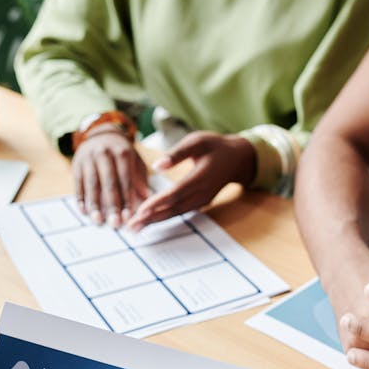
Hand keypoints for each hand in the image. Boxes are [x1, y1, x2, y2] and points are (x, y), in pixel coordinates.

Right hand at [72, 129, 149, 226]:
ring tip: (98, 221)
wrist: (100, 134)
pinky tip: (84, 211)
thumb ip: (140, 180)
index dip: (127, 199)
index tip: (129, 217)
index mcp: (122, 152)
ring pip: (91, 184)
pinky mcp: (76, 164)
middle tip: (115, 223)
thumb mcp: (134, 161)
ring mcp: (88, 158)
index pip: (125, 179)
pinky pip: (78, 183)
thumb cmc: (121, 153)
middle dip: (112, 204)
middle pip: (108, 183)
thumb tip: (149, 200)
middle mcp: (104, 153)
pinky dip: (80, 198)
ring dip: (94, 204)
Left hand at [127, 132, 254, 231]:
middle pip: (174, 209)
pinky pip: (179, 212)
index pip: (176, 193)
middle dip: (151, 219)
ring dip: (155, 221)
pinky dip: (163, 217)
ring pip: (176, 213)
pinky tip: (149, 220)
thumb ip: (177, 153)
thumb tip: (157, 166)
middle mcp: (202, 193)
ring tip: (135, 228)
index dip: (158, 203)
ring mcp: (202, 201)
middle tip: (131, 227)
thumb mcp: (197, 141)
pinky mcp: (199, 203)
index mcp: (201, 177)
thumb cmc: (215, 146)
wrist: (237, 160)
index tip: (140, 211)